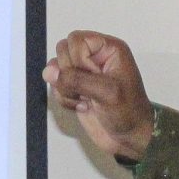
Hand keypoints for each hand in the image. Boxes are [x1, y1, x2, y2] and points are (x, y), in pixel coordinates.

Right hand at [42, 30, 155, 161]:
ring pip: (56, 68)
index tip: (93, 77)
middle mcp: (95, 57)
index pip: (76, 39)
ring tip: (86, 100)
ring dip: (66, 88)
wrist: (129, 138)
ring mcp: (83, 72)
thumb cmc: (128, 112)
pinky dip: (64, 98)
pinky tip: (83, 106)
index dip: (78, 59)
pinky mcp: (75, 87)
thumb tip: (49, 72)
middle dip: (69, 74)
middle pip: (63, 51)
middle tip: (88, 90)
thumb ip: (76, 79)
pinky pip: (55, 85)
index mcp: (108, 49)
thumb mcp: (106, 92)